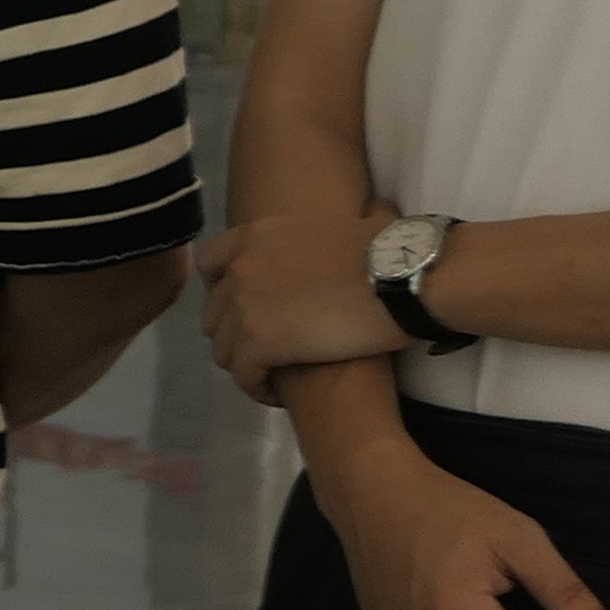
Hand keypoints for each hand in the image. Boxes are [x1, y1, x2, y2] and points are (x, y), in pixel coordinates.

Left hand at [196, 209, 410, 400]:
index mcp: (254, 236)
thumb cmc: (388, 251)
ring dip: (247, 366)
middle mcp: (239, 268)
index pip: (209, 265)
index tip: (245, 311)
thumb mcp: (347, 224)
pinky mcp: (257, 343)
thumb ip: (331, 230)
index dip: (222, 293)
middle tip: (268, 352)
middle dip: (236, 336)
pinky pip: (244, 375)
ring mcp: (243, 306)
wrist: (400, 279)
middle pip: (214, 315)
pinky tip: (280, 394)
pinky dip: (258, 388)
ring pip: (224, 350)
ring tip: (275, 377)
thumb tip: (378, 215)